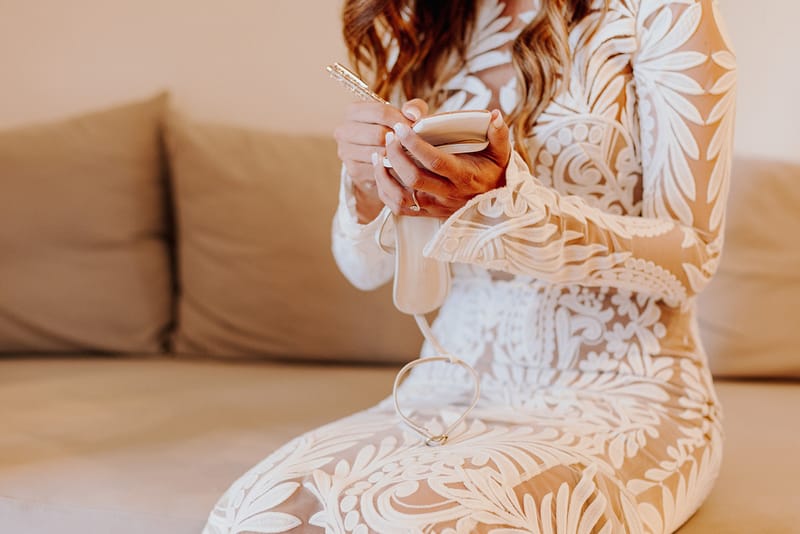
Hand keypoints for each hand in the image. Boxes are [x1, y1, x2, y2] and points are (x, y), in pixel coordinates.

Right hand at [333, 100, 423, 222]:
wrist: (378, 158)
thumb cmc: (392, 131)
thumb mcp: (404, 116)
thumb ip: (413, 108)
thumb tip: (414, 115)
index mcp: (353, 111)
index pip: (380, 112)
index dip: (401, 120)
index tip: (417, 128)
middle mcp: (344, 130)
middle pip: (378, 134)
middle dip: (399, 139)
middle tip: (414, 144)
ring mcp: (346, 152)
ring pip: (378, 153)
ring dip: (397, 155)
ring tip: (409, 154)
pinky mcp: (353, 170)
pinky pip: (377, 170)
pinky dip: (391, 168)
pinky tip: (400, 166)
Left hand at [373, 109, 510, 217]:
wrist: (495, 202)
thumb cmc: (494, 172)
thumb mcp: (501, 153)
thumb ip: (499, 134)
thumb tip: (495, 114)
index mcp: (464, 176)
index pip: (435, 161)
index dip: (415, 144)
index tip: (401, 127)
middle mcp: (448, 194)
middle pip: (414, 178)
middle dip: (396, 155)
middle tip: (389, 135)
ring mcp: (435, 206)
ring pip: (402, 196)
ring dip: (385, 175)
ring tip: (379, 153)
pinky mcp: (426, 213)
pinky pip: (399, 208)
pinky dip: (385, 190)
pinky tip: (380, 172)